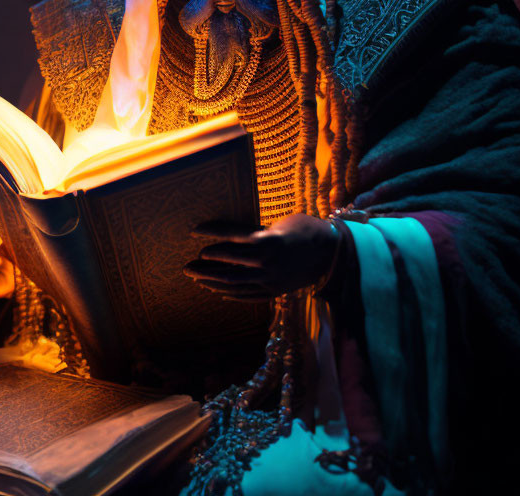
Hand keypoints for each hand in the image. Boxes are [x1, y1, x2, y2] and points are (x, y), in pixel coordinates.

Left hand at [182, 214, 340, 300]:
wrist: (332, 252)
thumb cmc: (305, 230)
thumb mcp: (281, 224)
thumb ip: (257, 233)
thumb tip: (231, 236)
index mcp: (268, 240)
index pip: (232, 236)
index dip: (212, 232)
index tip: (194, 230)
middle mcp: (267, 262)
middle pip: (228, 264)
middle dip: (205, 265)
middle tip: (187, 266)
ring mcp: (271, 279)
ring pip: (235, 283)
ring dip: (212, 281)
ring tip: (197, 278)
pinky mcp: (275, 291)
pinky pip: (248, 295)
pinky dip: (231, 293)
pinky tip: (218, 290)